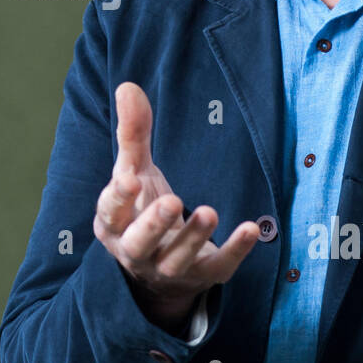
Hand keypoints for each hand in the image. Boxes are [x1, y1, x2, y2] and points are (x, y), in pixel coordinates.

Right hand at [94, 82, 259, 331]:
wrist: (158, 269)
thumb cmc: (141, 210)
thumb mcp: (135, 172)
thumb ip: (133, 134)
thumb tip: (128, 86)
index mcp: (114, 225)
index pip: (110, 214)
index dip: (117, 199)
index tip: (129, 180)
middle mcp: (136, 252)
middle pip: (140, 244)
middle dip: (153, 225)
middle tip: (170, 201)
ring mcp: (169, 268)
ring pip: (177, 259)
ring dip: (193, 237)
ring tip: (209, 211)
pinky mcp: (203, 276)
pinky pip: (219, 267)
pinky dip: (234, 251)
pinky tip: (251, 229)